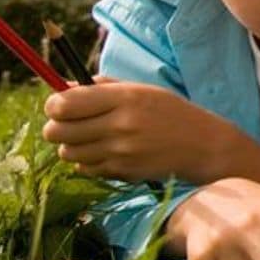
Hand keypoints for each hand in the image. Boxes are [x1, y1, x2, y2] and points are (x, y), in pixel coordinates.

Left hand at [43, 80, 259, 183]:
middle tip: (72, 125)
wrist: (205, 146)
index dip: (54, 105)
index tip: (61, 106)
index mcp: (125, 98)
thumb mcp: (142, 90)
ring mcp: (121, 152)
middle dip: (58, 128)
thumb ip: (101, 87)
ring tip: (93, 139)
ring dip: (73, 146)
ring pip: (67, 152)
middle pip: (57, 131)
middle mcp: (120, 125)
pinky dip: (89, 162)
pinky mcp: (122, 172)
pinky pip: (85, 168)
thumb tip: (61, 89)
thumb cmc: (172, 113)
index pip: (64, 104)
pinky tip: (107, 153)